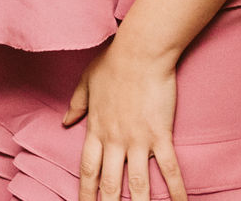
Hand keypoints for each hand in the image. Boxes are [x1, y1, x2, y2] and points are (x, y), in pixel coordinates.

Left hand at [63, 39, 186, 200]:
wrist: (139, 53)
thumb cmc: (112, 64)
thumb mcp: (86, 83)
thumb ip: (76, 105)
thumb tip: (64, 121)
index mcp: (95, 129)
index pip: (88, 168)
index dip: (86, 191)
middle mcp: (114, 139)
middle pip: (110, 182)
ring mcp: (138, 139)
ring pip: (137, 182)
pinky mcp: (160, 135)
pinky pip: (170, 169)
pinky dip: (176, 190)